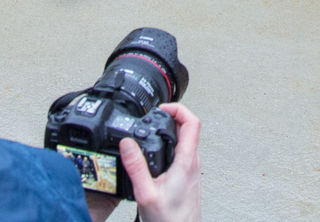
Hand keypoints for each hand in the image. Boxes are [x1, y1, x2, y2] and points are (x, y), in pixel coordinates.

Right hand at [120, 103, 200, 221]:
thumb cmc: (170, 220)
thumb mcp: (146, 193)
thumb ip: (136, 167)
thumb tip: (127, 143)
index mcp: (186, 161)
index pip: (192, 122)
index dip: (177, 108)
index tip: (161, 108)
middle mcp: (192, 162)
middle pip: (187, 128)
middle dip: (169, 118)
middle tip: (152, 118)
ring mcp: (191, 170)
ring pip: (184, 141)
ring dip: (169, 132)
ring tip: (152, 131)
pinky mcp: (187, 177)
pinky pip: (181, 153)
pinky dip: (169, 146)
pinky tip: (155, 154)